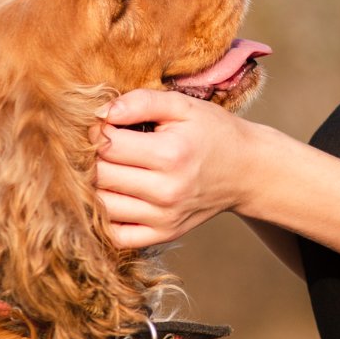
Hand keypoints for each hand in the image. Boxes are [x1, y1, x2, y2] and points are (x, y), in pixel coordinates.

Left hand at [92, 89, 252, 250]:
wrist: (246, 171)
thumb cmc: (212, 133)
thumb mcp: (183, 106)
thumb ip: (141, 102)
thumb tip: (101, 113)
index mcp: (171, 155)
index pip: (108, 146)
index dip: (98, 131)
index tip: (107, 125)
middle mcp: (166, 192)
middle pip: (100, 177)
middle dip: (93, 158)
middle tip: (105, 146)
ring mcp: (164, 218)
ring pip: (102, 206)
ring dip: (96, 186)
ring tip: (110, 168)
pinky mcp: (164, 235)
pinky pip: (116, 236)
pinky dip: (106, 218)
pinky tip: (115, 196)